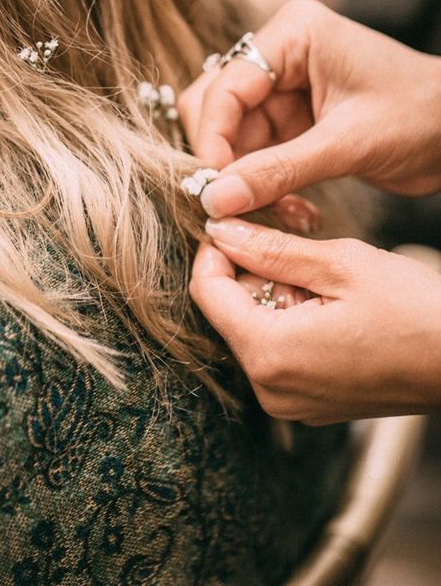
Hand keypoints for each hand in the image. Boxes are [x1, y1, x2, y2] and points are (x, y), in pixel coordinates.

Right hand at [179, 0, 440, 216]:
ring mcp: (282, 86)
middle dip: (223, 159)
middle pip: (216, 107)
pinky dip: (263, 184)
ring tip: (270, 212)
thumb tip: (216, 199)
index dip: (212, 139)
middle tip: (230, 206)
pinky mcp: (290, 117)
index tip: (212, 190)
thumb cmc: (420, 117)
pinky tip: (288, 209)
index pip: (226, 86)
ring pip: (231, 136)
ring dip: (243, 178)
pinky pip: (255, 152)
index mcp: (293, 33)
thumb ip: (278, 170)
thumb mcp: (347, 145)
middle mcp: (279, 52)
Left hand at [190, 220, 440, 422]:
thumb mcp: (339, 264)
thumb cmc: (416, 312)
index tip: (237, 220)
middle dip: (250, 269)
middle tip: (291, 239)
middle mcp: (271, 389)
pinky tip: (327, 302)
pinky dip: (290, 319)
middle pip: (228, 311)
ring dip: (273, 292)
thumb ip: (271, 248)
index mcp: (270, 354)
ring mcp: (291, 402)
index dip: (215, 248)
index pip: (207, 291)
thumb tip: (220, 229)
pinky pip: (278, 351)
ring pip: (253, 328)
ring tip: (319, 272)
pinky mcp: (310, 404)